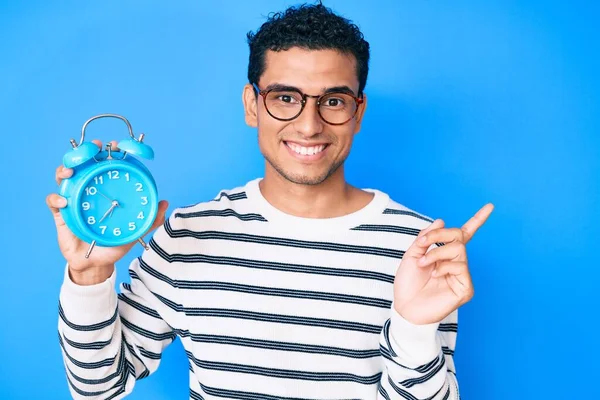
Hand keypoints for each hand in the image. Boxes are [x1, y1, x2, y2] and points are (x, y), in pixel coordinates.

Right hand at [47, 139, 168, 284]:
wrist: (97, 264)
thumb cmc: (114, 243)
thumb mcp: (134, 230)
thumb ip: (150, 219)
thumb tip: (165, 203)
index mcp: (104, 191)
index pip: (104, 166)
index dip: (108, 153)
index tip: (116, 145)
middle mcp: (87, 191)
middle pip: (82, 165)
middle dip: (84, 152)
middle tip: (92, 148)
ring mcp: (72, 200)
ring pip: (63, 177)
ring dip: (64, 170)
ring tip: (70, 171)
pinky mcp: (60, 214)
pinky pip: (53, 201)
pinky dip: (56, 199)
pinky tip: (64, 202)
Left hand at [393, 204, 493, 324]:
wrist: (404, 306)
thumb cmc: (408, 283)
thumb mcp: (412, 255)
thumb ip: (426, 238)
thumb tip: (442, 221)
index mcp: (445, 254)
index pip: (464, 234)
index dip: (478, 220)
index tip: (490, 206)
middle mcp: (457, 263)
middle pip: (459, 237)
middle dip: (439, 236)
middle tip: (423, 242)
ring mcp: (462, 276)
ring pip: (458, 250)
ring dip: (436, 253)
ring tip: (424, 264)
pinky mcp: (465, 289)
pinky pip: (460, 267)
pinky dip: (444, 267)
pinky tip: (434, 276)